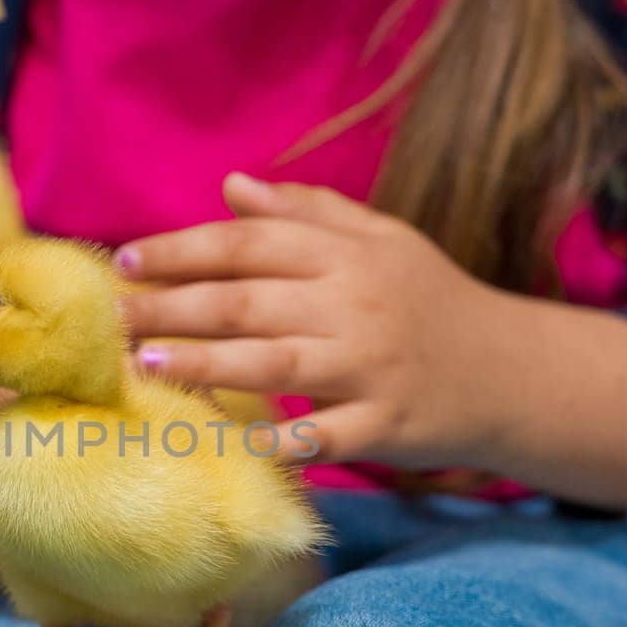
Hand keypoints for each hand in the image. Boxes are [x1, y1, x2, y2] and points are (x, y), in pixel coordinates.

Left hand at [117, 173, 626, 521]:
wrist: (513, 372)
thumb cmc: (431, 301)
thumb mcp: (382, 240)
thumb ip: (306, 211)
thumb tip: (230, 184)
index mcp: (347, 255)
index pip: (250, 243)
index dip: (183, 249)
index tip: (125, 260)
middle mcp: (355, 305)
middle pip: (248, 301)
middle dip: (172, 308)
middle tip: (113, 318)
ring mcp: (371, 368)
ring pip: (273, 363)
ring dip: (203, 365)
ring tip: (144, 366)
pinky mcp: (385, 425)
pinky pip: (322, 436)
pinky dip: (278, 440)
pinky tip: (228, 441)